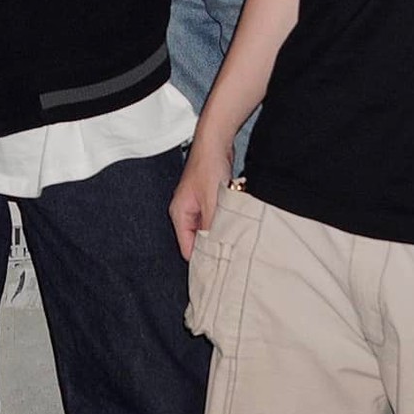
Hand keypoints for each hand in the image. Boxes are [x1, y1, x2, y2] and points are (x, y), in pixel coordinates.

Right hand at [169, 139, 232, 260]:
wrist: (215, 141)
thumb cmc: (209, 166)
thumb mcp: (212, 202)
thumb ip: (212, 228)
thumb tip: (217, 251)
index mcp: (179, 214)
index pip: (187, 249)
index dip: (202, 261)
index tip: (219, 272)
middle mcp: (185, 212)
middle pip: (197, 241)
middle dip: (212, 247)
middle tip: (230, 258)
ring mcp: (196, 206)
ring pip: (207, 230)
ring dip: (219, 234)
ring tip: (234, 241)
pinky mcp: (208, 200)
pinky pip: (214, 219)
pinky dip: (223, 223)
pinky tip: (234, 225)